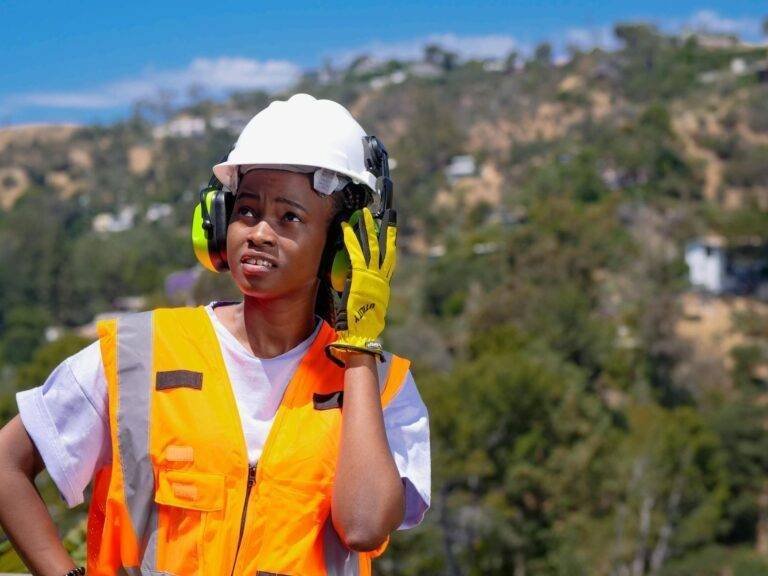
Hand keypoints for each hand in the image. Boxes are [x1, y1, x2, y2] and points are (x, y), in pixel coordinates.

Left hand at [326, 207, 396, 365]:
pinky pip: (355, 253)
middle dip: (385, 229)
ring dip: (368, 229)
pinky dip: (351, 240)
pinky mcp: (360, 276)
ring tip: (365, 213)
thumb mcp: (367, 304)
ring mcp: (372, 275)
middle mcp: (381, 277)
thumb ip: (364, 291)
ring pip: (372, 246)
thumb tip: (359, 284)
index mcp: (383, 283)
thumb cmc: (361, 323)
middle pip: (385, 248)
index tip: (390, 230)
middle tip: (386, 213)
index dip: (390, 243)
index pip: (388, 258)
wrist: (362, 333)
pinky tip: (346, 228)